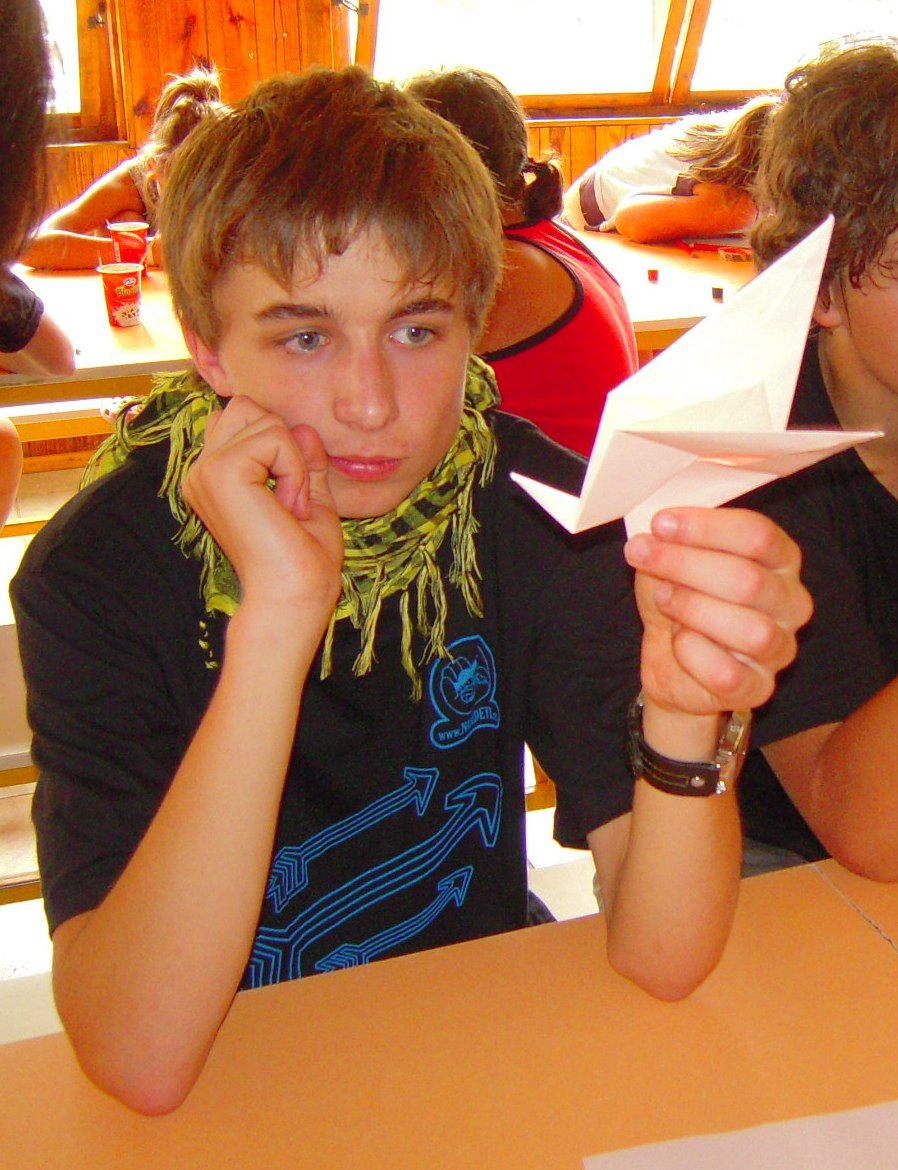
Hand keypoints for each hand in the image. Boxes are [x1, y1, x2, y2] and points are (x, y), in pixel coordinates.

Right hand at [183, 395, 343, 626]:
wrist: (292, 599)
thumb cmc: (302, 564)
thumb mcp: (310, 502)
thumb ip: (305, 463)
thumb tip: (303, 427)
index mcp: (215, 478)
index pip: (243, 419)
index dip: (280, 446)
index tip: (290, 502)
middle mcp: (201, 471)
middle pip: (246, 406)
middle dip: (282, 443)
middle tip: (292, 499)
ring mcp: (205, 470)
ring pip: (263, 417)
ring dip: (292, 460)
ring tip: (290, 507)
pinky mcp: (220, 471)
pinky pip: (274, 436)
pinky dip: (294, 468)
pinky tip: (288, 508)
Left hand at [625, 506, 812, 716]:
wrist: (671, 661)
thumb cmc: (680, 601)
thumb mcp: (672, 561)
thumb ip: (673, 542)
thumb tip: (658, 532)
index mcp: (781, 560)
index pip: (759, 535)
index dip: (706, 528)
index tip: (660, 524)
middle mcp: (791, 602)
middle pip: (749, 580)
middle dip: (685, 564)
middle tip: (643, 555)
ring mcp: (780, 648)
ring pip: (750, 630)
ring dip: (693, 609)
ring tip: (664, 599)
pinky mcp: (758, 688)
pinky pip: (728, 674)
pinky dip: (693, 654)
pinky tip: (678, 641)